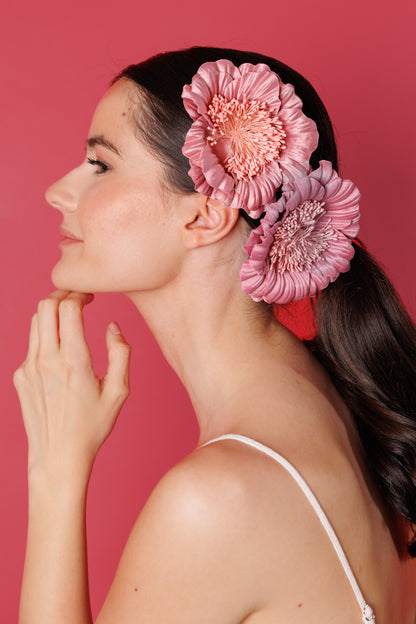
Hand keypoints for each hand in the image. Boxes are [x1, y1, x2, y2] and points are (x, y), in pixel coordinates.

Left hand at [13, 291, 130, 481]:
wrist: (58, 456)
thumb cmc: (92, 426)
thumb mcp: (119, 392)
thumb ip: (121, 353)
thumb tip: (113, 327)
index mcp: (74, 361)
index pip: (68, 307)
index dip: (80, 294)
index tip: (90, 296)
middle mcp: (47, 360)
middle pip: (46, 306)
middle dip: (62, 294)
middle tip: (77, 298)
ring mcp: (29, 368)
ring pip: (35, 321)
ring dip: (51, 312)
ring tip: (68, 317)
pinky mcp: (20, 377)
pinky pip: (31, 345)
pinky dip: (45, 336)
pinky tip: (59, 349)